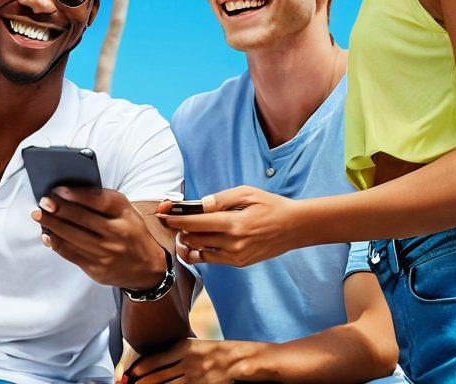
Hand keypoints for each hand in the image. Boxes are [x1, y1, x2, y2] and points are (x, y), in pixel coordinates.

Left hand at [32, 187, 167, 290]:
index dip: (76, 194)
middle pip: (82, 218)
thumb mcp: (126, 211)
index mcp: (124, 213)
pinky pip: (72, 254)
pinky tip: (47, 236)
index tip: (58, 189)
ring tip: (39, 215)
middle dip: (59, 208)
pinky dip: (57, 244)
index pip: (98, 200)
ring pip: (73, 237)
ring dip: (52, 225)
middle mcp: (117, 233)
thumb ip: (103, 201)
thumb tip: (69, 193)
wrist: (148, 267)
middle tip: (43, 201)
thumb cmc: (132, 231)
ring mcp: (107, 253)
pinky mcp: (97, 269)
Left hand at [127, 339, 265, 383]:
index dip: (144, 366)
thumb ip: (179, 352)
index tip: (133, 372)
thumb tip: (162, 359)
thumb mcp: (196, 345)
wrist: (239, 360)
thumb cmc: (216, 351)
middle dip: (145, 381)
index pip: (159, 358)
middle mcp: (189, 362)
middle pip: (161, 375)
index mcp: (186, 347)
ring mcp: (196, 377)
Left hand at [157, 186, 300, 265]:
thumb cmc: (270, 205)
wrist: (293, 228)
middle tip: (170, 219)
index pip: (195, 223)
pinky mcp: (239, 263)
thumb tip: (199, 205)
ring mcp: (236, 257)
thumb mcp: (247, 193)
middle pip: (194, 239)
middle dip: (179, 229)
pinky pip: (212, 259)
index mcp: (233, 224)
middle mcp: (233, 244)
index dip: (175, 219)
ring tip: (182, 231)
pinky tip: (198, 240)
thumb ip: (221, 199)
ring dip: (188, 241)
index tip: (162, 214)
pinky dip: (201, 250)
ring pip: (200, 252)